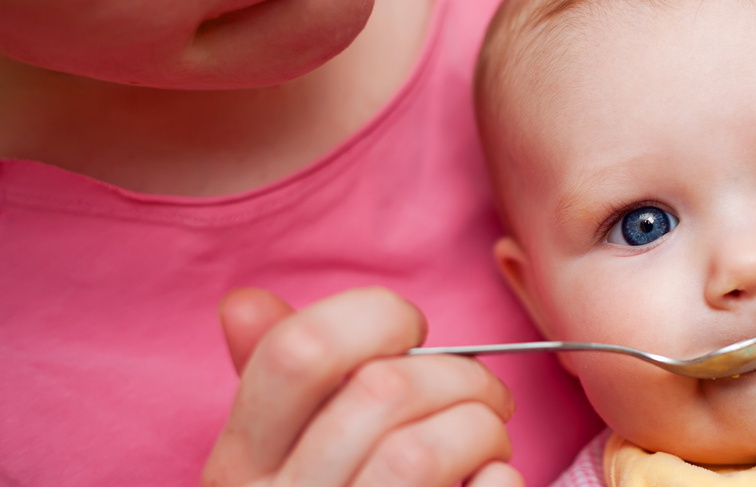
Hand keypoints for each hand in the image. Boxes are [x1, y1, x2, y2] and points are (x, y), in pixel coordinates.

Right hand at [202, 287, 522, 486]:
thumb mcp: (271, 466)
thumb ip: (271, 388)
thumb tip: (247, 303)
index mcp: (239, 466)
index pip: (296, 352)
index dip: (375, 317)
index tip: (411, 334)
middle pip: (382, 391)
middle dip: (461, 375)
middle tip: (484, 395)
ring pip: (426, 449)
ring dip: (483, 428)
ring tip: (489, 440)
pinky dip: (500, 482)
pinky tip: (493, 485)